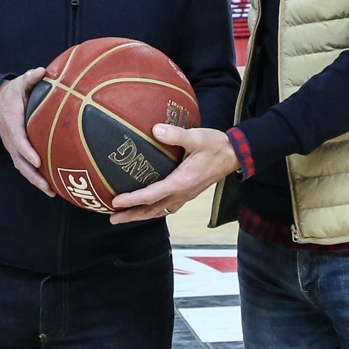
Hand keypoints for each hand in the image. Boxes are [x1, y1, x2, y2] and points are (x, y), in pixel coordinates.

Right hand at [0, 66, 52, 195]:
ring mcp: (14, 149)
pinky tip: (51, 187)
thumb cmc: (11, 95)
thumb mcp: (18, 84)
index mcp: (12, 125)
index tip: (37, 161)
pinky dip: (37, 178)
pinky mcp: (18, 153)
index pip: (19, 141)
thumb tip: (42, 71)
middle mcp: (12, 141)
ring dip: (36, 182)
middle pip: (21, 162)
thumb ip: (30, 78)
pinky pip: (27, 168)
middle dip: (34, 175)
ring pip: (24, 169)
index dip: (27, 152)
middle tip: (48, 186)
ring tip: (52, 192)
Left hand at [109, 126, 238, 223]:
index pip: (151, 195)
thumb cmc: (216, 145)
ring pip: (160, 211)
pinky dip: (154, 211)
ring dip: (141, 216)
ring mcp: (186, 195)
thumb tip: (155, 130)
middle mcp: (182, 193)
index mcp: (181, 182)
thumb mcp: (196, 137)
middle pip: (152, 210)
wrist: (235, 154)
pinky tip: (148, 209)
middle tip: (113, 219)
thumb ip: (176, 135)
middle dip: (132, 215)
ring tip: (125, 217)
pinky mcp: (189, 193)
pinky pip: (168, 207)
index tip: (115, 202)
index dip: (132, 200)